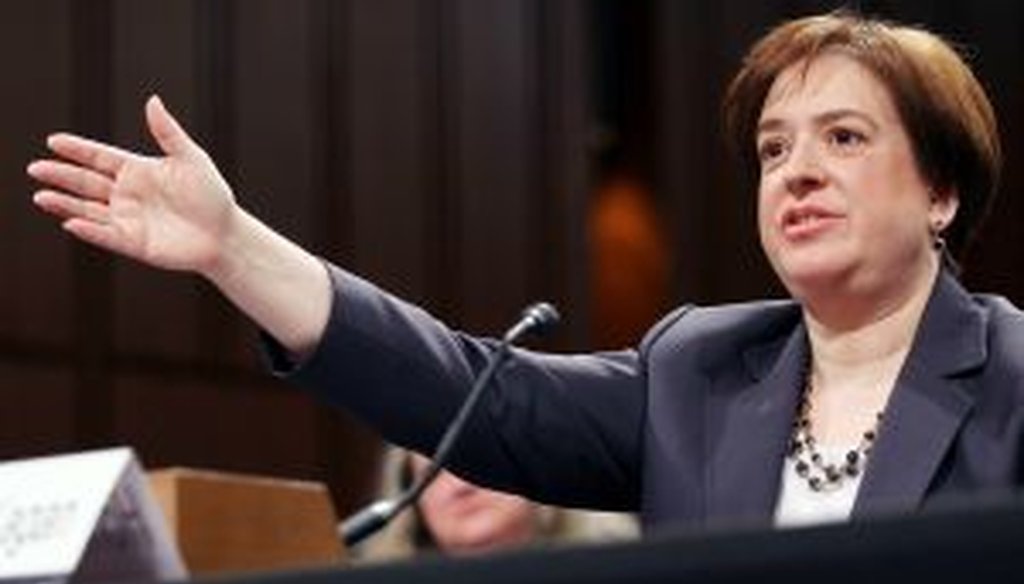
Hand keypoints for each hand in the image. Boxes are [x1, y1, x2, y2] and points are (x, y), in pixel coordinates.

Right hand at [29, 95, 236, 275]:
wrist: (225, 234)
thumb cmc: (212, 195)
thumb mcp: (191, 159)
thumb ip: (168, 133)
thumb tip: (152, 100)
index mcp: (138, 171)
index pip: (100, 158)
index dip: (78, 150)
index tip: (54, 141)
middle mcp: (127, 194)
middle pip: (86, 183)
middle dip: (61, 175)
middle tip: (35, 168)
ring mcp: (128, 219)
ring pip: (88, 209)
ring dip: (65, 204)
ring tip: (41, 196)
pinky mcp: (133, 243)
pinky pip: (106, 235)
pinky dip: (89, 230)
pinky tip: (71, 222)